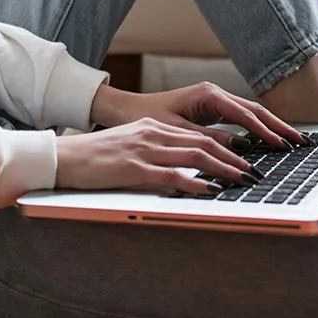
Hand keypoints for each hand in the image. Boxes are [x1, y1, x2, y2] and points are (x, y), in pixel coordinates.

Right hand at [55, 117, 259, 194]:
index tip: (244, 160)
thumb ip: (154, 153)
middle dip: (233, 158)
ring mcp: (144, 150)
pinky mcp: (133, 168)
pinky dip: (195, 182)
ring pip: (194, 156)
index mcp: (152, 127)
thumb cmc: (93, 157)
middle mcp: (152, 134)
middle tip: (254, 172)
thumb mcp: (128, 147)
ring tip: (242, 180)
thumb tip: (181, 170)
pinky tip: (210, 190)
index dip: (225, 147)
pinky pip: (171, 175)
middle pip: (202, 143)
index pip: (197, 135)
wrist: (63, 157)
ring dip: (223, 169)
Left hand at [90, 82, 306, 150]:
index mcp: (208, 95)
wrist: (127, 110)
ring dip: (272, 127)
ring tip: (294, 142)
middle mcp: (215, 94)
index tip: (283, 146)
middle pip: (255, 110)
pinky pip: (241, 119)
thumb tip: (241, 149)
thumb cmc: (147, 118)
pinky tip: (270, 141)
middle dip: (279, 126)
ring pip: (250, 114)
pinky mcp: (212, 109)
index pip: (245, 115)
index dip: (266, 132)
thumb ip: (209, 140)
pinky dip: (257, 129)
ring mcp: (215, 100)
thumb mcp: (178, 132)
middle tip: (301, 142)